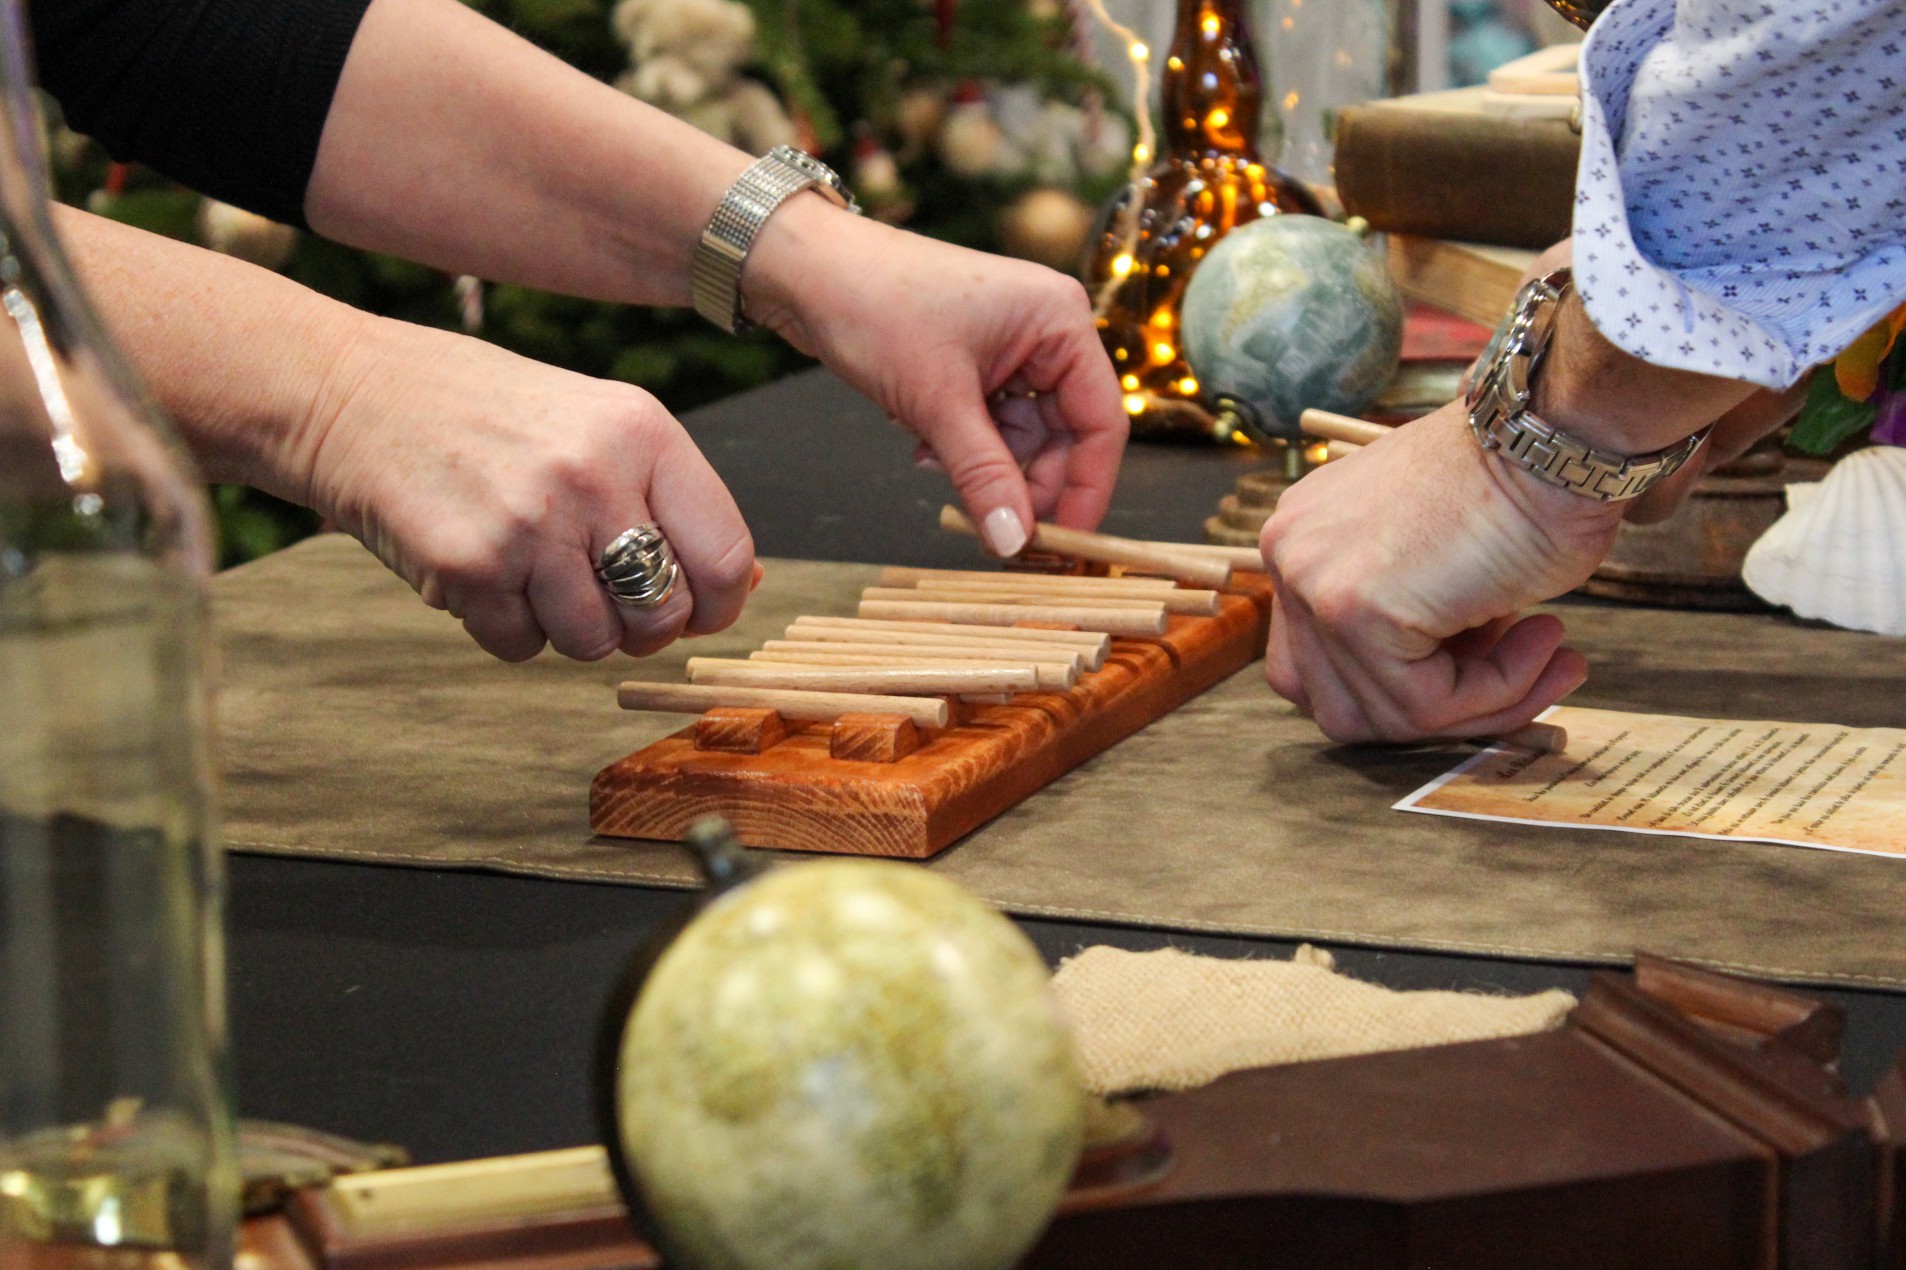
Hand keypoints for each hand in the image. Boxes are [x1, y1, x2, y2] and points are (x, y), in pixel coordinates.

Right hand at [289, 316, 753, 661]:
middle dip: (640, 625)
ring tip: (530, 569)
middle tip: (604, 597)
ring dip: (567, 627)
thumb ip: (665, 496)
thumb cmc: (484, 414)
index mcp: (642, 431)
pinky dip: (505, 626)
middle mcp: (594, 475)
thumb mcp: (594, 423)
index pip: (725, 553)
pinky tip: (481, 569)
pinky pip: (522, 646)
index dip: (718, 601)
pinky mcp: (469, 567)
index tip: (698, 609)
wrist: (348, 392)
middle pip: (664, 613)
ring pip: (594, 642)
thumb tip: (744, 580)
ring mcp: (530, 524)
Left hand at [744, 198, 1125, 555]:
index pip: (1100, 422)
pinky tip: (918, 441)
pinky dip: (959, 443)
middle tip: (994, 529)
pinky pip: (988, 421)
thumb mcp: (937, 403)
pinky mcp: (974, 358)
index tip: (1064, 543)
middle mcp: (1046, 329)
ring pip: (1020, 433)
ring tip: (929, 459)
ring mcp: (1010, 343)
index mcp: (1060, 321)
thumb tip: (1015, 541)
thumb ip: (984, 475)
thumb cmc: (873, 305)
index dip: (1086, 489)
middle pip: (1062, 433)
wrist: (804, 269)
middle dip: (1024, 480)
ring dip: (981, 462)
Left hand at [1259, 402, 1620, 742]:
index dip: (1412, 683)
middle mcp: (1290, 556)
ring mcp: (1311, 582)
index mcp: (1304, 539)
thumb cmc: (1525, 486)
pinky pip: (1424, 704)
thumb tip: (1425, 695)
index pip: (1322, 664)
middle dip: (1437, 707)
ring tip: (1546, 652)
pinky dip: (1497, 691)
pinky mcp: (1353, 609)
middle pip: (1336, 700)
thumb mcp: (1440, 566)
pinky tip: (1545, 638)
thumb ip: (1411, 624)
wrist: (1561, 434)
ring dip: (1479, 701)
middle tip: (1525, 673)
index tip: (1498, 661)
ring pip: (1382, 715)